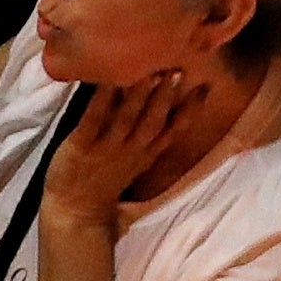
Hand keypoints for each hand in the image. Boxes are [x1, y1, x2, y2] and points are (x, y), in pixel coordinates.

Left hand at [42, 69, 194, 228]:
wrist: (75, 209)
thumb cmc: (105, 177)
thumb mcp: (136, 160)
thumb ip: (149, 135)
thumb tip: (162, 99)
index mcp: (147, 153)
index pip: (174, 130)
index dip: (191, 110)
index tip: (205, 86)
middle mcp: (131, 150)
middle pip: (153, 122)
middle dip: (167, 97)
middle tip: (178, 71)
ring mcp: (106, 148)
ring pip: (127, 119)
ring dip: (139, 96)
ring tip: (151, 73)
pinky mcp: (81, 145)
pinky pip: (93, 119)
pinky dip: (101, 100)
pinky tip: (105, 80)